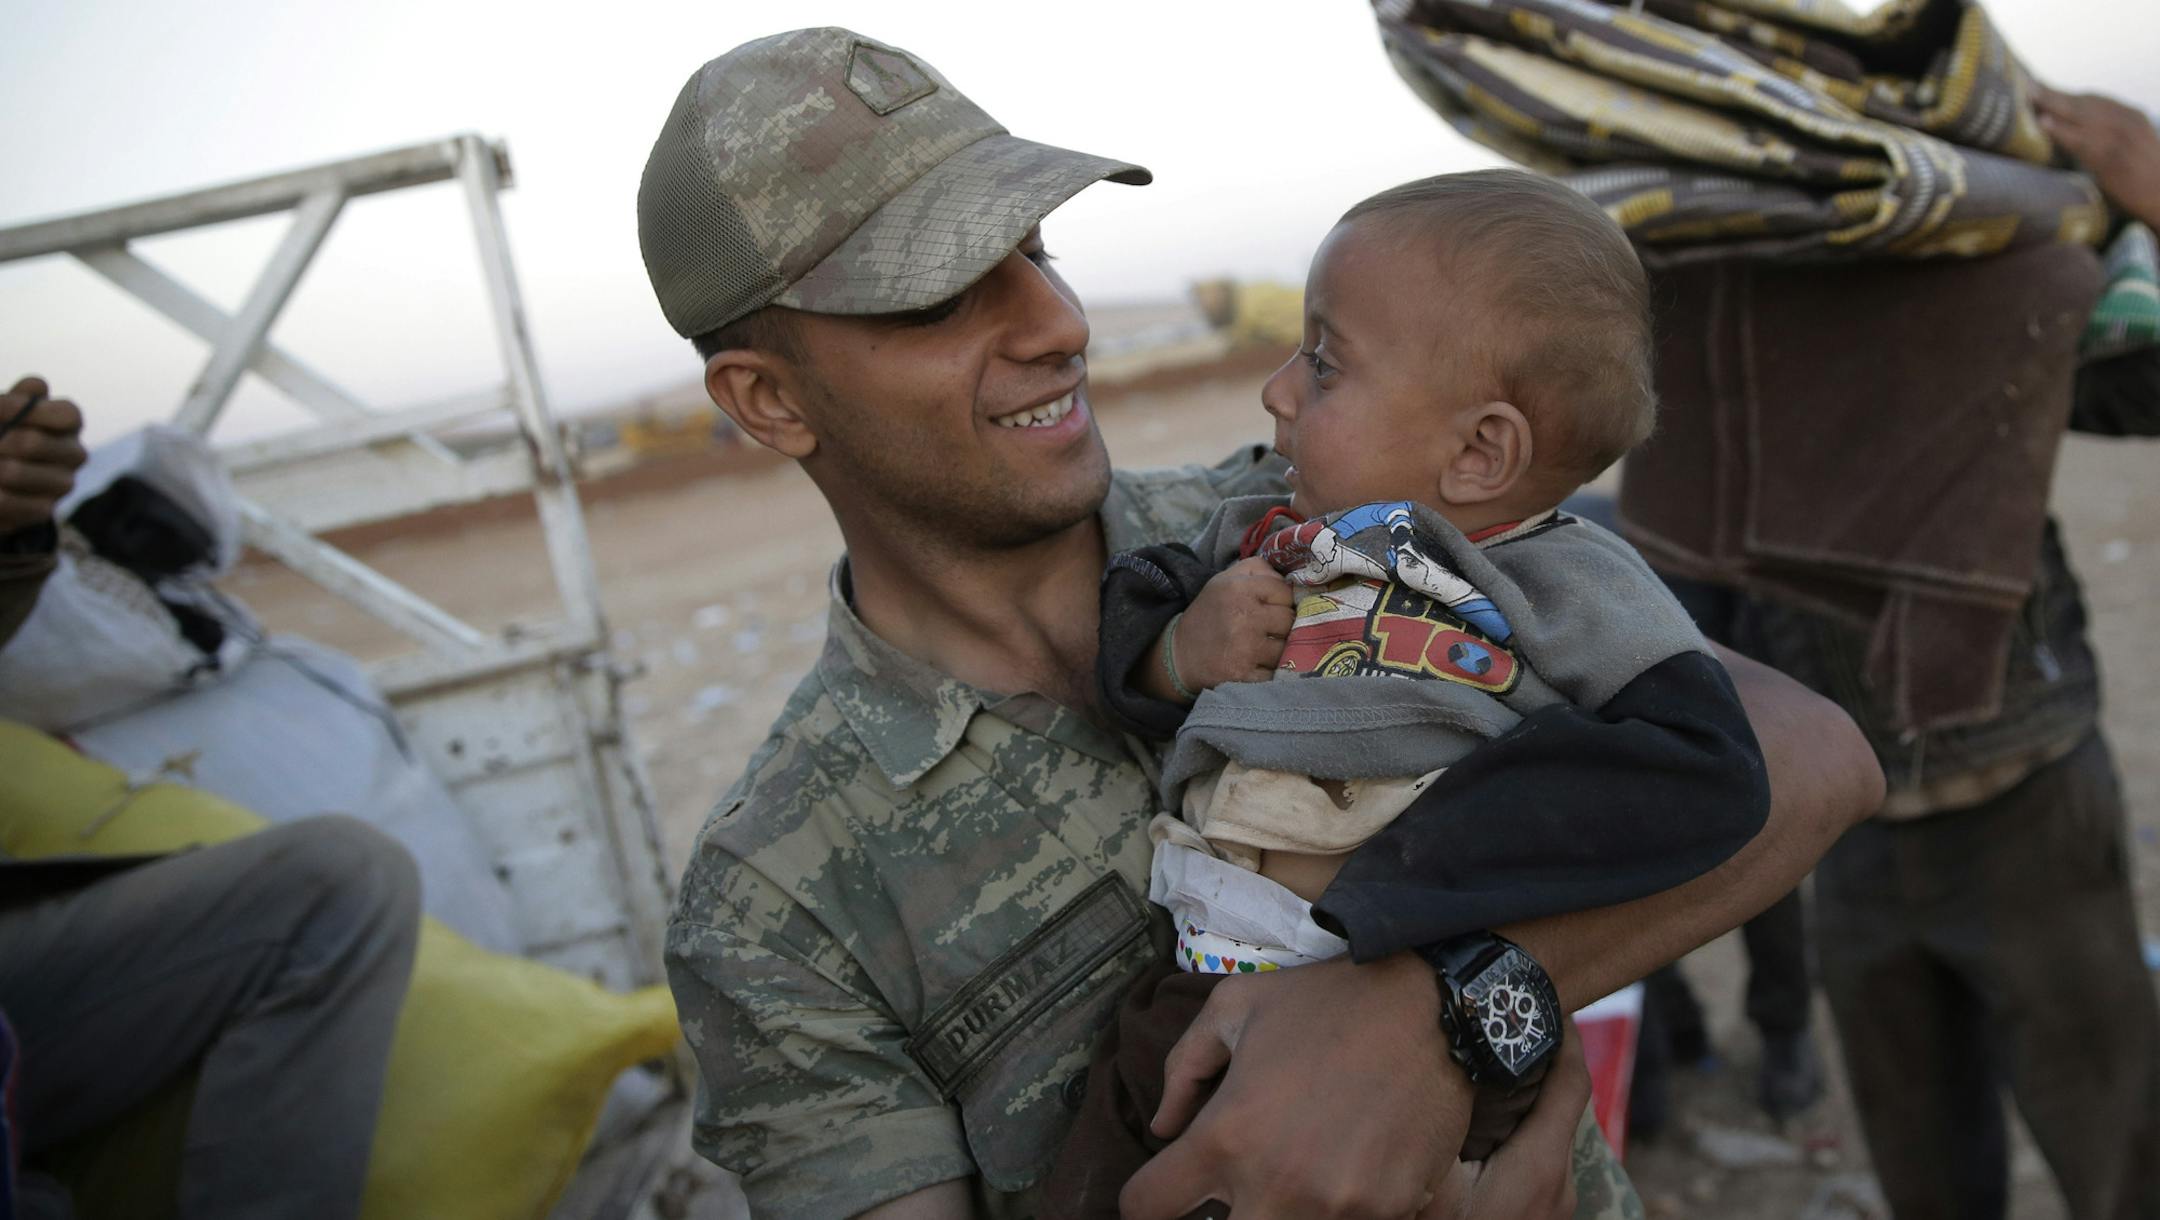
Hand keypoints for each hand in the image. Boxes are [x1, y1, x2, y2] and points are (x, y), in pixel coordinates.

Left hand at [0, 377, 86, 534]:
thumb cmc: (2, 431)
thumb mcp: (5, 411)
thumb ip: (16, 399)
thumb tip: (36, 387)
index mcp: (69, 424)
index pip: (67, 414)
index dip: (26, 410)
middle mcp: (74, 453)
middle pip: (32, 443)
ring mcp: (63, 484)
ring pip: (13, 472)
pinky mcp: (45, 510)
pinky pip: (7, 501)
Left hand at [1120, 953, 1471, 1218]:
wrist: (1433, 1007)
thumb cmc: (1326, 1003)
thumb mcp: (1235, 1008)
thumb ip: (1183, 1067)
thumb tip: (1162, 1124)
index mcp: (1227, 1137)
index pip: (1147, 1205)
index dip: (1143, 1199)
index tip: (1163, 1188)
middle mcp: (1276, 1186)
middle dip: (1218, 1217)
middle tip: (1233, 1188)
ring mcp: (1335, 1209)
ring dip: (1279, 1213)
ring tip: (1296, 1173)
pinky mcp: (1387, 1213)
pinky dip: (1339, 1211)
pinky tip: (1346, 1174)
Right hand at [1140, 557, 1293, 702]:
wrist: (1179, 654)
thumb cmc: (1210, 614)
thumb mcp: (1225, 580)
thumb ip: (1259, 570)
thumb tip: (1290, 580)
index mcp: (1238, 588)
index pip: (1284, 591)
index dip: (1281, 600)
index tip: (1269, 607)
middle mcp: (1243, 616)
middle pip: (1289, 620)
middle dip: (1281, 625)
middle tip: (1265, 629)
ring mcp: (1245, 648)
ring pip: (1286, 648)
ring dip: (1277, 650)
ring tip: (1261, 648)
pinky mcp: (1244, 675)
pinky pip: (1275, 672)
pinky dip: (1269, 672)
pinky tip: (1255, 666)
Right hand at [1423, 1022, 1588, 1219]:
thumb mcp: (1431, 1193)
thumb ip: (1436, 1138)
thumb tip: (1426, 1085)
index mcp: (1539, 1165)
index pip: (1571, 1083)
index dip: (1564, 1036)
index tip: (1541, 1000)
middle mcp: (1561, 1181)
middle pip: (1559, 1103)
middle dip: (1533, 1063)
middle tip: (1495, 1031)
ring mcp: (1558, 1199)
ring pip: (1549, 1130)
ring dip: (1525, 1098)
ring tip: (1485, 1073)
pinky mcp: (1548, 1210)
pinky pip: (1542, 1156)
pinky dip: (1521, 1130)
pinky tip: (1487, 1126)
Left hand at [2036, 86, 2159, 228]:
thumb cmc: (2144, 178)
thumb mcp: (2132, 146)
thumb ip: (2108, 135)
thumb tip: (2074, 132)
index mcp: (2130, 116)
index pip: (2092, 99)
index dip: (2063, 92)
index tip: (2039, 85)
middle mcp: (2126, 120)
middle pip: (2082, 102)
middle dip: (2052, 93)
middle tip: (2024, 83)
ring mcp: (2120, 137)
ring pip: (2080, 115)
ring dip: (2051, 103)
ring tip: (2027, 95)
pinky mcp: (2113, 157)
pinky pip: (2081, 140)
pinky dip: (2061, 129)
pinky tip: (2043, 122)